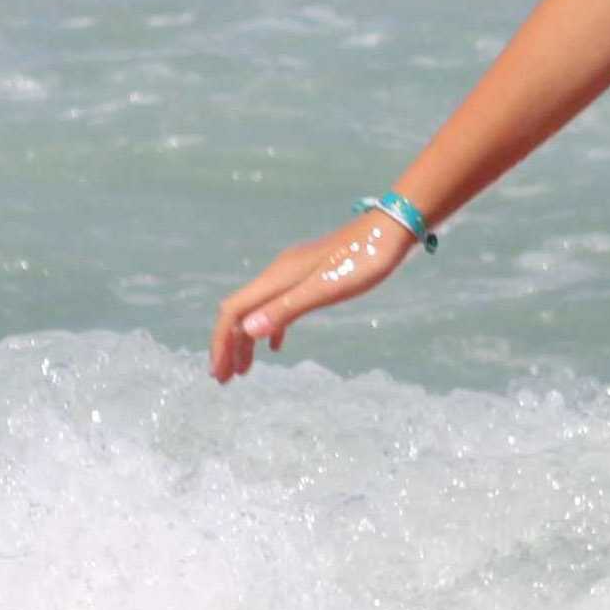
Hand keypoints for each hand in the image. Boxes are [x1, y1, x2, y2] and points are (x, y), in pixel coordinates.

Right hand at [209, 212, 418, 379]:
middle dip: (229, 346)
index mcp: (277, 278)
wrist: (390, 229)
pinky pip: (279, 305)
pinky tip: (275, 346)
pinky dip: (271, 328)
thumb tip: (247, 331)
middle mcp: (278, 275)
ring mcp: (293, 274)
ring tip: (244, 370)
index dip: (222, 343)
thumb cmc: (363, 259)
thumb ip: (287, 309)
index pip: (234, 312)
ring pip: (258, 310)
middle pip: (240, 313)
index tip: (220, 373)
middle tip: (225, 379)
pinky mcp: (310, 275)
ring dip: (247, 340)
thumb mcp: (326, 289)